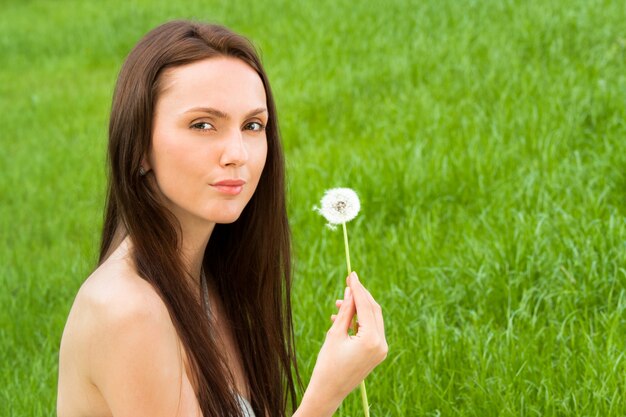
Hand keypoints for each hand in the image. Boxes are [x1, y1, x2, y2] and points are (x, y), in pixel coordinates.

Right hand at [296, 272, 386, 415]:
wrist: (328, 393)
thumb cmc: (327, 364)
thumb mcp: (335, 333)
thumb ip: (346, 311)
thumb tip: (351, 291)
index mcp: (372, 340)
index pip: (367, 306)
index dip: (358, 289)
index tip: (351, 274)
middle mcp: (381, 344)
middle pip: (374, 310)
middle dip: (360, 296)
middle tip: (348, 283)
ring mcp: (381, 350)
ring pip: (373, 319)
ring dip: (358, 308)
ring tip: (339, 304)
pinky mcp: (377, 353)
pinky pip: (371, 330)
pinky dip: (359, 321)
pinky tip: (342, 317)